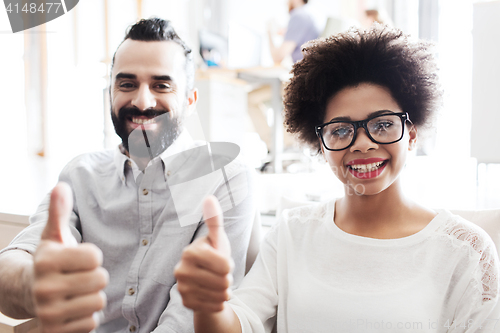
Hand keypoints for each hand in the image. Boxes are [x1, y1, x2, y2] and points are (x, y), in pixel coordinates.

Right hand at [32, 182, 107, 332]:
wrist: (28, 293)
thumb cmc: (50, 262)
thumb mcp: (53, 235)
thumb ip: (59, 211)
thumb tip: (61, 186)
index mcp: (46, 260)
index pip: (95, 256)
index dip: (92, 256)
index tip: (78, 258)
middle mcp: (44, 288)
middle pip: (100, 279)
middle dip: (94, 277)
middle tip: (79, 277)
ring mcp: (48, 313)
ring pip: (98, 302)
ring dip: (92, 297)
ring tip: (76, 293)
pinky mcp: (55, 332)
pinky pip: (91, 323)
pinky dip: (86, 317)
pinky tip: (73, 309)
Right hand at [174, 196, 233, 312]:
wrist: (205, 280)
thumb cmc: (213, 255)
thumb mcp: (217, 238)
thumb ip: (214, 221)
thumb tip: (209, 198)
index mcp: (190, 252)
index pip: (225, 265)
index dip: (229, 265)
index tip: (222, 261)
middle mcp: (181, 270)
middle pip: (223, 282)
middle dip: (227, 279)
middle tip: (219, 274)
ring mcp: (182, 288)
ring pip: (220, 295)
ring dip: (224, 291)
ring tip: (216, 283)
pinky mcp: (185, 303)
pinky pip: (215, 306)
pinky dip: (219, 301)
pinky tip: (212, 294)